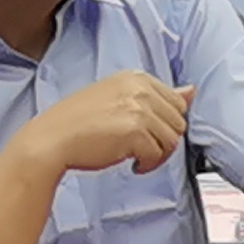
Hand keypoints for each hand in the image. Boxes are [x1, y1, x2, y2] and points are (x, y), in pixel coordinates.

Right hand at [22, 73, 195, 178]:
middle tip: (141, 150)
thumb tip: (192, 91)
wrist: (51, 139)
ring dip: (157, 155)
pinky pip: (158, 155)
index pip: (176, 102)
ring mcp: (138, 109)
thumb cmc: (79, 123)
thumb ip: (156, 96)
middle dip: (163, 141)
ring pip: (172, 140)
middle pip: (178, 122)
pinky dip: (148, 166)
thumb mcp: (119, 100)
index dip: (165, 124)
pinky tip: (131, 165)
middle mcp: (139, 89)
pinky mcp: (134, 131)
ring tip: (136, 158)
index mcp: (136, 77)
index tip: (147, 134)